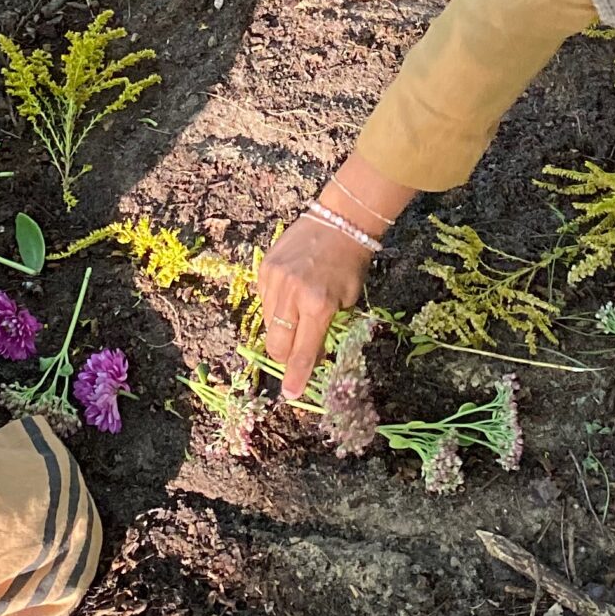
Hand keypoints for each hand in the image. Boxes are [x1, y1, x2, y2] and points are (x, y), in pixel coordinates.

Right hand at [256, 212, 372, 398]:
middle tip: (298, 354)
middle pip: (277, 344)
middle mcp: (292, 293)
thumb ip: (326, 328)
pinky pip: (264, 301)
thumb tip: (310, 354)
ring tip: (299, 315)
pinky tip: (290, 295)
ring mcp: (274, 279)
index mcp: (318, 304)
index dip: (296, 376)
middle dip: (286, 357)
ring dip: (282, 330)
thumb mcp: (347, 301)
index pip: (302, 351)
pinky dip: (275, 307)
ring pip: (268, 324)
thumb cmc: (351, 264)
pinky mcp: (264, 268)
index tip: (290, 395)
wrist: (339, 221)